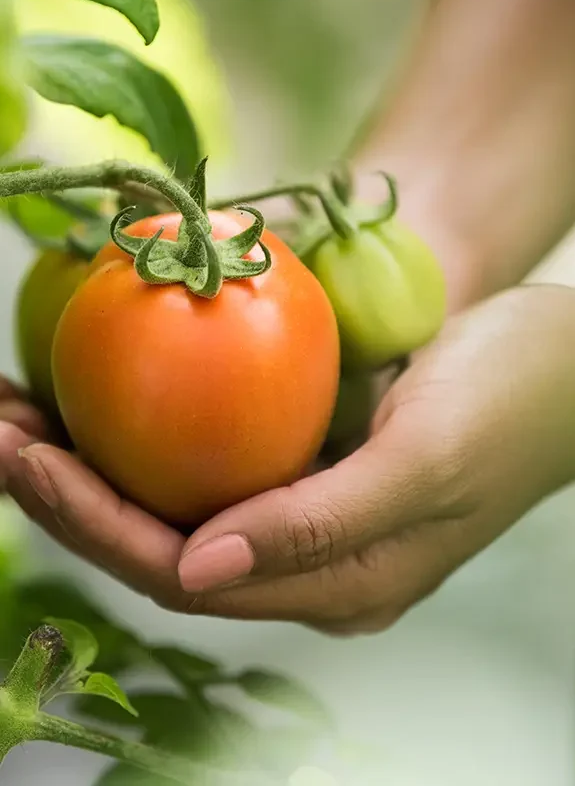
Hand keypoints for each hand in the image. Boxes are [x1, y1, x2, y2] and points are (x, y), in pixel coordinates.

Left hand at [2, 285, 574, 633]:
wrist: (558, 357)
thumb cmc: (510, 401)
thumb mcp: (425, 462)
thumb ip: (321, 529)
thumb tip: (200, 568)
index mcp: (338, 583)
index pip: (188, 572)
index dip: (97, 523)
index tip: (25, 460)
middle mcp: (306, 560)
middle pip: (162, 542)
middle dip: (68, 495)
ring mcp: (300, 511)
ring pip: (171, 501)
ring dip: (90, 463)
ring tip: (17, 415)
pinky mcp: (301, 463)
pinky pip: (201, 457)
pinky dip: (139, 432)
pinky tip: (94, 398)